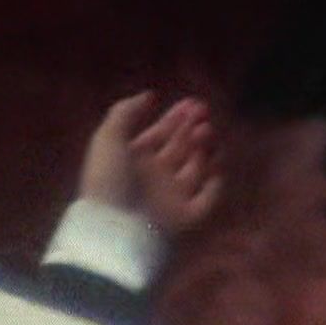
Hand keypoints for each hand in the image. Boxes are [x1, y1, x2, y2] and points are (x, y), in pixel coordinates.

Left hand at [78, 92, 222, 234]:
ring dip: (204, 148)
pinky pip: (207, 199)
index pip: (159, 135)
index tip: (191, 102)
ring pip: (196, 169)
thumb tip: (150, 96)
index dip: (174, 118)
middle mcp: (156, 177)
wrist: (114, 228)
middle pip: (180, 149)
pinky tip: (218, 167)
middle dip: (191, 129)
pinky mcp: (188, 217)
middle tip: (204, 112)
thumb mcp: (108, 139)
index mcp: (135, 160)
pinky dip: (215, 185)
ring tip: (207, 131)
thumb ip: (125, 112)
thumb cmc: (109, 180)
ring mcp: (173, 198)